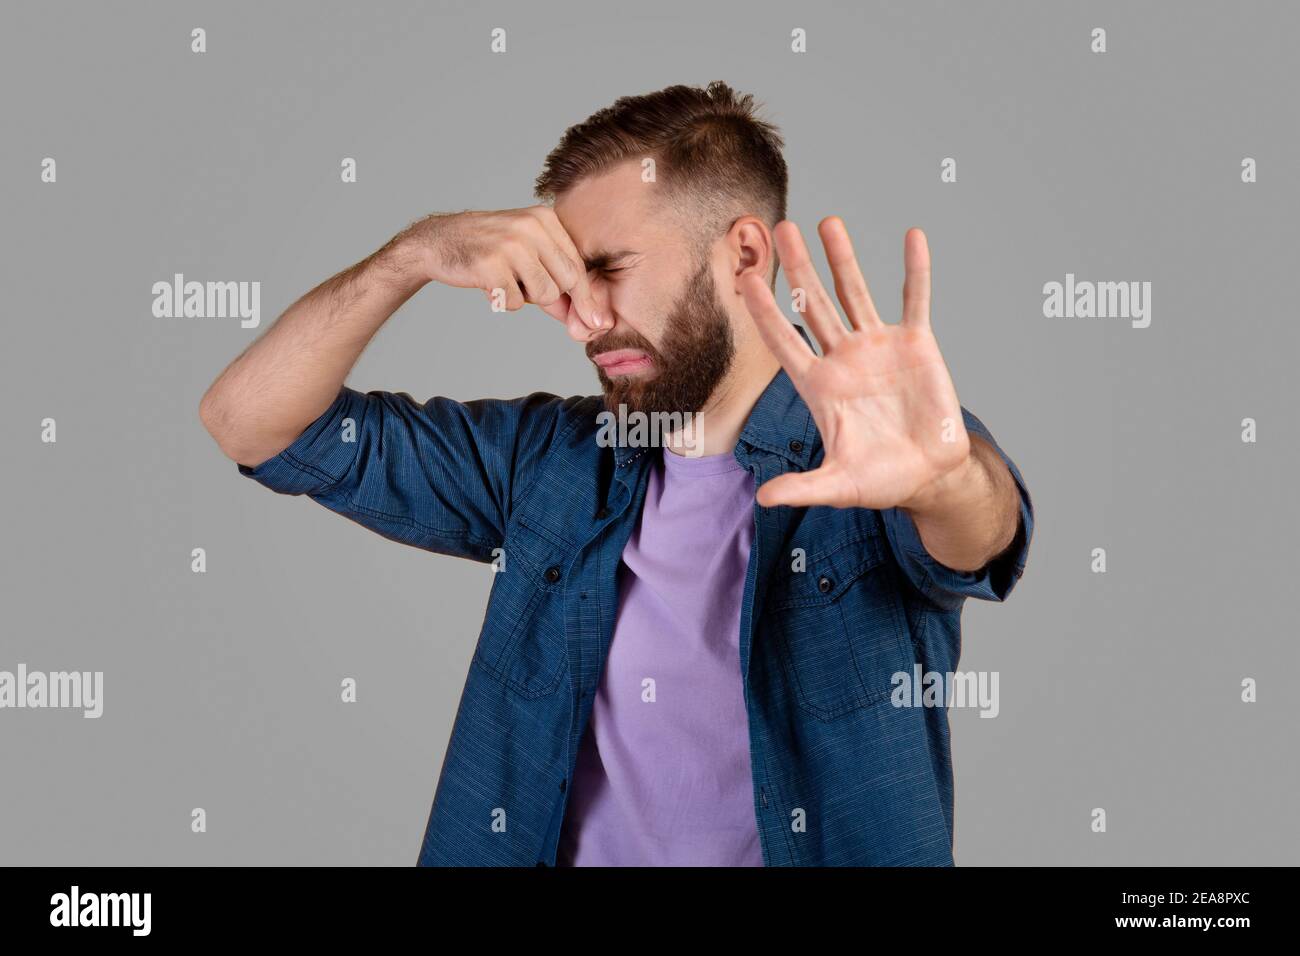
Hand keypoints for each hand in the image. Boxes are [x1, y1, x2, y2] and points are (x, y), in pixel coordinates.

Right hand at [401, 206, 601, 338]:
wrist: (438, 241)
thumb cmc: (490, 251)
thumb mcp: (526, 253)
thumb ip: (555, 279)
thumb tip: (588, 320)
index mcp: (545, 218)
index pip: (578, 265)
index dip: (586, 298)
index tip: (598, 323)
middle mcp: (531, 227)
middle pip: (566, 283)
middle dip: (551, 297)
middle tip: (523, 287)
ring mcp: (511, 244)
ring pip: (544, 294)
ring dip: (524, 298)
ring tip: (505, 280)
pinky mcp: (492, 264)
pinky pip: (514, 302)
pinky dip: (503, 301)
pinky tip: (488, 284)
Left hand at [738, 218, 969, 510]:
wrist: (929, 474)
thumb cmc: (880, 479)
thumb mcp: (839, 485)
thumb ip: (803, 488)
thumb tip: (764, 500)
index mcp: (818, 386)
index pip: (782, 341)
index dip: (763, 311)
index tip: (742, 278)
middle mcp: (842, 358)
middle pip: (813, 304)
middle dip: (796, 267)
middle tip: (779, 228)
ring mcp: (878, 346)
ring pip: (855, 292)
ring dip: (843, 257)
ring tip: (828, 221)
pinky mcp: (916, 344)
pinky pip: (915, 300)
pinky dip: (915, 270)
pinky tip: (913, 237)